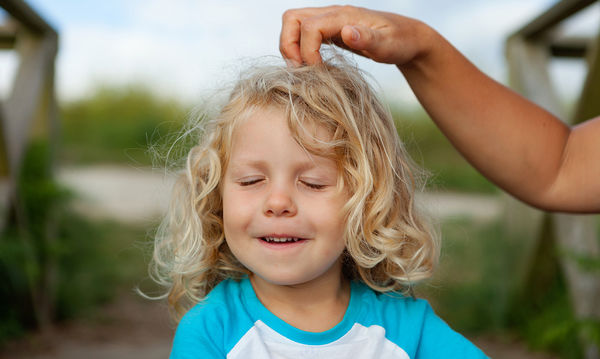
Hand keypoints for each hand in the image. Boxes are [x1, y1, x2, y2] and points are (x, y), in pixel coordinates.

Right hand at [280, 5, 430, 66]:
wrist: (407, 37)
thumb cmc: (400, 42)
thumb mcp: (388, 44)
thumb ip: (368, 38)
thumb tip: (347, 32)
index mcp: (344, 16)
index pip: (309, 27)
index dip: (307, 52)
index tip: (319, 72)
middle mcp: (332, 14)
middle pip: (292, 19)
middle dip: (289, 45)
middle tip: (300, 71)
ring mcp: (328, 21)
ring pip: (293, 24)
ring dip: (290, 47)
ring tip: (303, 70)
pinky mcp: (328, 30)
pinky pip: (302, 33)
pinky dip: (298, 49)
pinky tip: (312, 67)